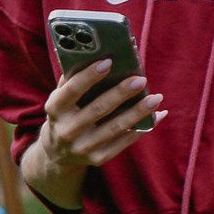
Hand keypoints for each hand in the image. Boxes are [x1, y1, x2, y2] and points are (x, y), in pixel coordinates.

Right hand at [31, 60, 164, 178]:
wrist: (57, 154)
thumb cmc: (66, 113)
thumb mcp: (61, 97)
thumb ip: (73, 78)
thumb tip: (97, 54)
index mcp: (55, 109)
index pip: (72, 91)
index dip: (89, 76)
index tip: (108, 61)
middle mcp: (67, 130)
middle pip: (98, 110)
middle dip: (120, 94)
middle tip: (140, 79)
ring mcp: (82, 147)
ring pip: (114, 129)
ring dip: (137, 112)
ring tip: (156, 98)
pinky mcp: (98, 159)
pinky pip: (124, 143)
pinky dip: (142, 128)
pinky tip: (158, 115)